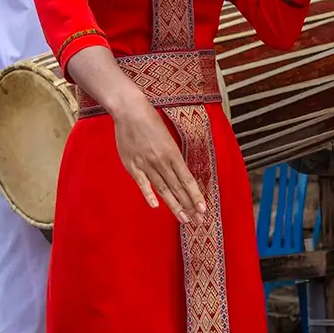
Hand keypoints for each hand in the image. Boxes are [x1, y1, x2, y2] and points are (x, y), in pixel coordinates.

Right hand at [113, 94, 206, 223]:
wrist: (130, 111)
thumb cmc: (151, 121)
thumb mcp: (168, 138)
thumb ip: (172, 157)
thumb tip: (179, 174)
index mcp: (173, 153)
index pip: (187, 180)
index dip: (195, 196)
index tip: (203, 209)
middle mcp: (162, 161)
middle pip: (177, 188)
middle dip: (188, 206)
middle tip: (197, 222)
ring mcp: (146, 164)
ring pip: (163, 188)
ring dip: (174, 205)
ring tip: (182, 218)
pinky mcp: (132, 164)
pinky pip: (142, 183)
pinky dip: (149, 194)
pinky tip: (156, 206)